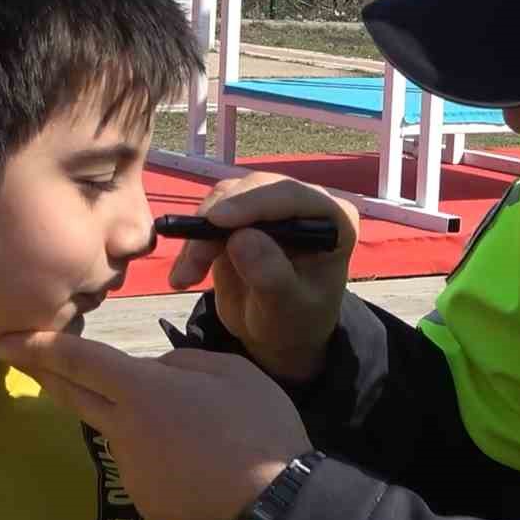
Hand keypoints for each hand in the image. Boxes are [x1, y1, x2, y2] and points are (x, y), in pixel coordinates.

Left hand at [0, 331, 310, 519]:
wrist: (276, 506)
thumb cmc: (260, 427)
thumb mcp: (232, 371)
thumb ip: (182, 363)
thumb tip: (155, 372)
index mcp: (143, 391)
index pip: (79, 361)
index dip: (38, 347)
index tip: (4, 338)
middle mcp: (123, 430)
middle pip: (73, 396)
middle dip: (43, 373)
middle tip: (17, 355)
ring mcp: (130, 470)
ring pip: (121, 430)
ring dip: (135, 418)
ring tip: (194, 425)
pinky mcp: (143, 500)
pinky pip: (144, 463)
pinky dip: (160, 453)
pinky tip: (200, 459)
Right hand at [169, 172, 359, 383]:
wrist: (279, 331)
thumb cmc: (295, 321)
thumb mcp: (287, 309)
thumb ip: (271, 276)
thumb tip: (242, 238)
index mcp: (335, 220)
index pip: (293, 197)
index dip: (253, 203)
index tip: (216, 221)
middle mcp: (305, 203)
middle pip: (256, 188)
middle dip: (218, 219)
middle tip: (194, 258)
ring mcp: (272, 205)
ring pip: (227, 197)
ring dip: (199, 232)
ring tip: (186, 277)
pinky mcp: (243, 213)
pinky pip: (211, 214)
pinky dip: (193, 240)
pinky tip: (184, 276)